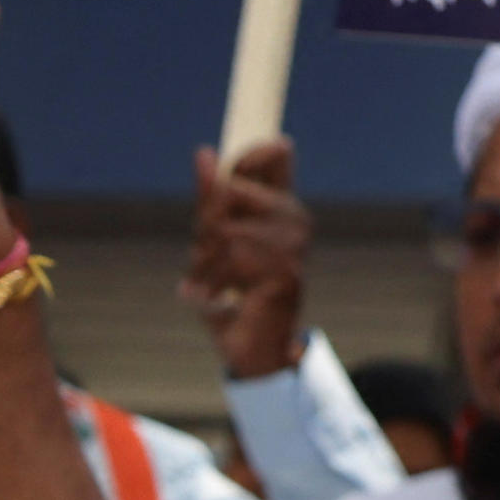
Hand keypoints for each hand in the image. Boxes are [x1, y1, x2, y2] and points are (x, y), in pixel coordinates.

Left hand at [184, 138, 313, 380]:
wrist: (252, 346)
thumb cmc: (231, 291)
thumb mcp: (213, 240)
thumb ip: (211, 199)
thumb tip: (205, 152)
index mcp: (281, 203)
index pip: (273, 153)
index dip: (246, 158)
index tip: (226, 180)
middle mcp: (295, 217)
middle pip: (230, 190)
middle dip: (205, 226)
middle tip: (203, 261)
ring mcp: (294, 244)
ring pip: (225, 228)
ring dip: (205, 262)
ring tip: (210, 286)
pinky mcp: (287, 271)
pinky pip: (231, 258)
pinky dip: (214, 283)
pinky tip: (223, 300)